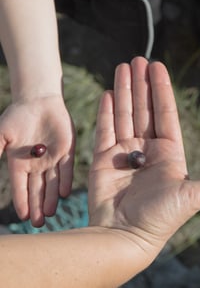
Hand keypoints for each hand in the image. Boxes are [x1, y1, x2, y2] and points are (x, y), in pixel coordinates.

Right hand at [0, 96, 74, 225]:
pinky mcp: (67, 152)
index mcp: (20, 164)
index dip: (22, 201)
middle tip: (38, 223)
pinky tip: (65, 193)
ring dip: (51, 198)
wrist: (38, 102)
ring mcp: (53, 159)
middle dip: (37, 206)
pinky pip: (66, 169)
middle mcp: (37, 165)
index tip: (23, 217)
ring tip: (51, 213)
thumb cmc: (17, 117)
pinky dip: (65, 180)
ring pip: (52, 183)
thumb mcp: (1, 135)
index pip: (20, 187)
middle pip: (37, 190)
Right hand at [88, 57, 199, 257]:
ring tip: (124, 66)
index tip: (159, 67)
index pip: (166, 113)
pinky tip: (109, 91)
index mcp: (169, 153)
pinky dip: (107, 111)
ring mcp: (125, 153)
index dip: (162, 89)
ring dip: (124, 90)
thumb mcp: (195, 196)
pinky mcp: (104, 158)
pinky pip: (106, 128)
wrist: (126, 238)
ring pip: (125, 114)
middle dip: (142, 84)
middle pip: (145, 109)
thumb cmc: (161, 219)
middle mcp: (148, 150)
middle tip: (140, 59)